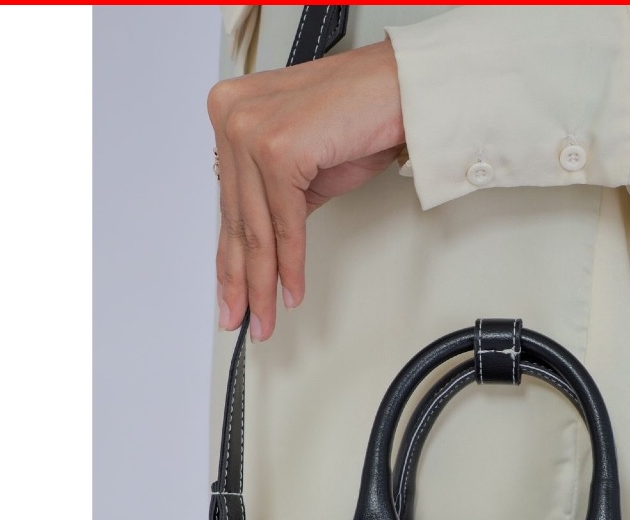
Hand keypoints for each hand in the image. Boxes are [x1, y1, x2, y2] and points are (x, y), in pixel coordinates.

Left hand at [207, 40, 404, 340]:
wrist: (401, 92)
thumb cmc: (363, 115)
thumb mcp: (309, 164)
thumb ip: (280, 199)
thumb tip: (269, 246)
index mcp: (231, 112)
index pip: (229, 203)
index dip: (231, 255)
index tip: (232, 290)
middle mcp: (232, 117)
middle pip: (237, 219)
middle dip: (241, 279)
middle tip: (241, 316)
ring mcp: (250, 131)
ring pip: (256, 229)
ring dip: (262, 283)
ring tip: (264, 316)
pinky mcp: (277, 150)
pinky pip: (284, 226)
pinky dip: (290, 265)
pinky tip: (290, 290)